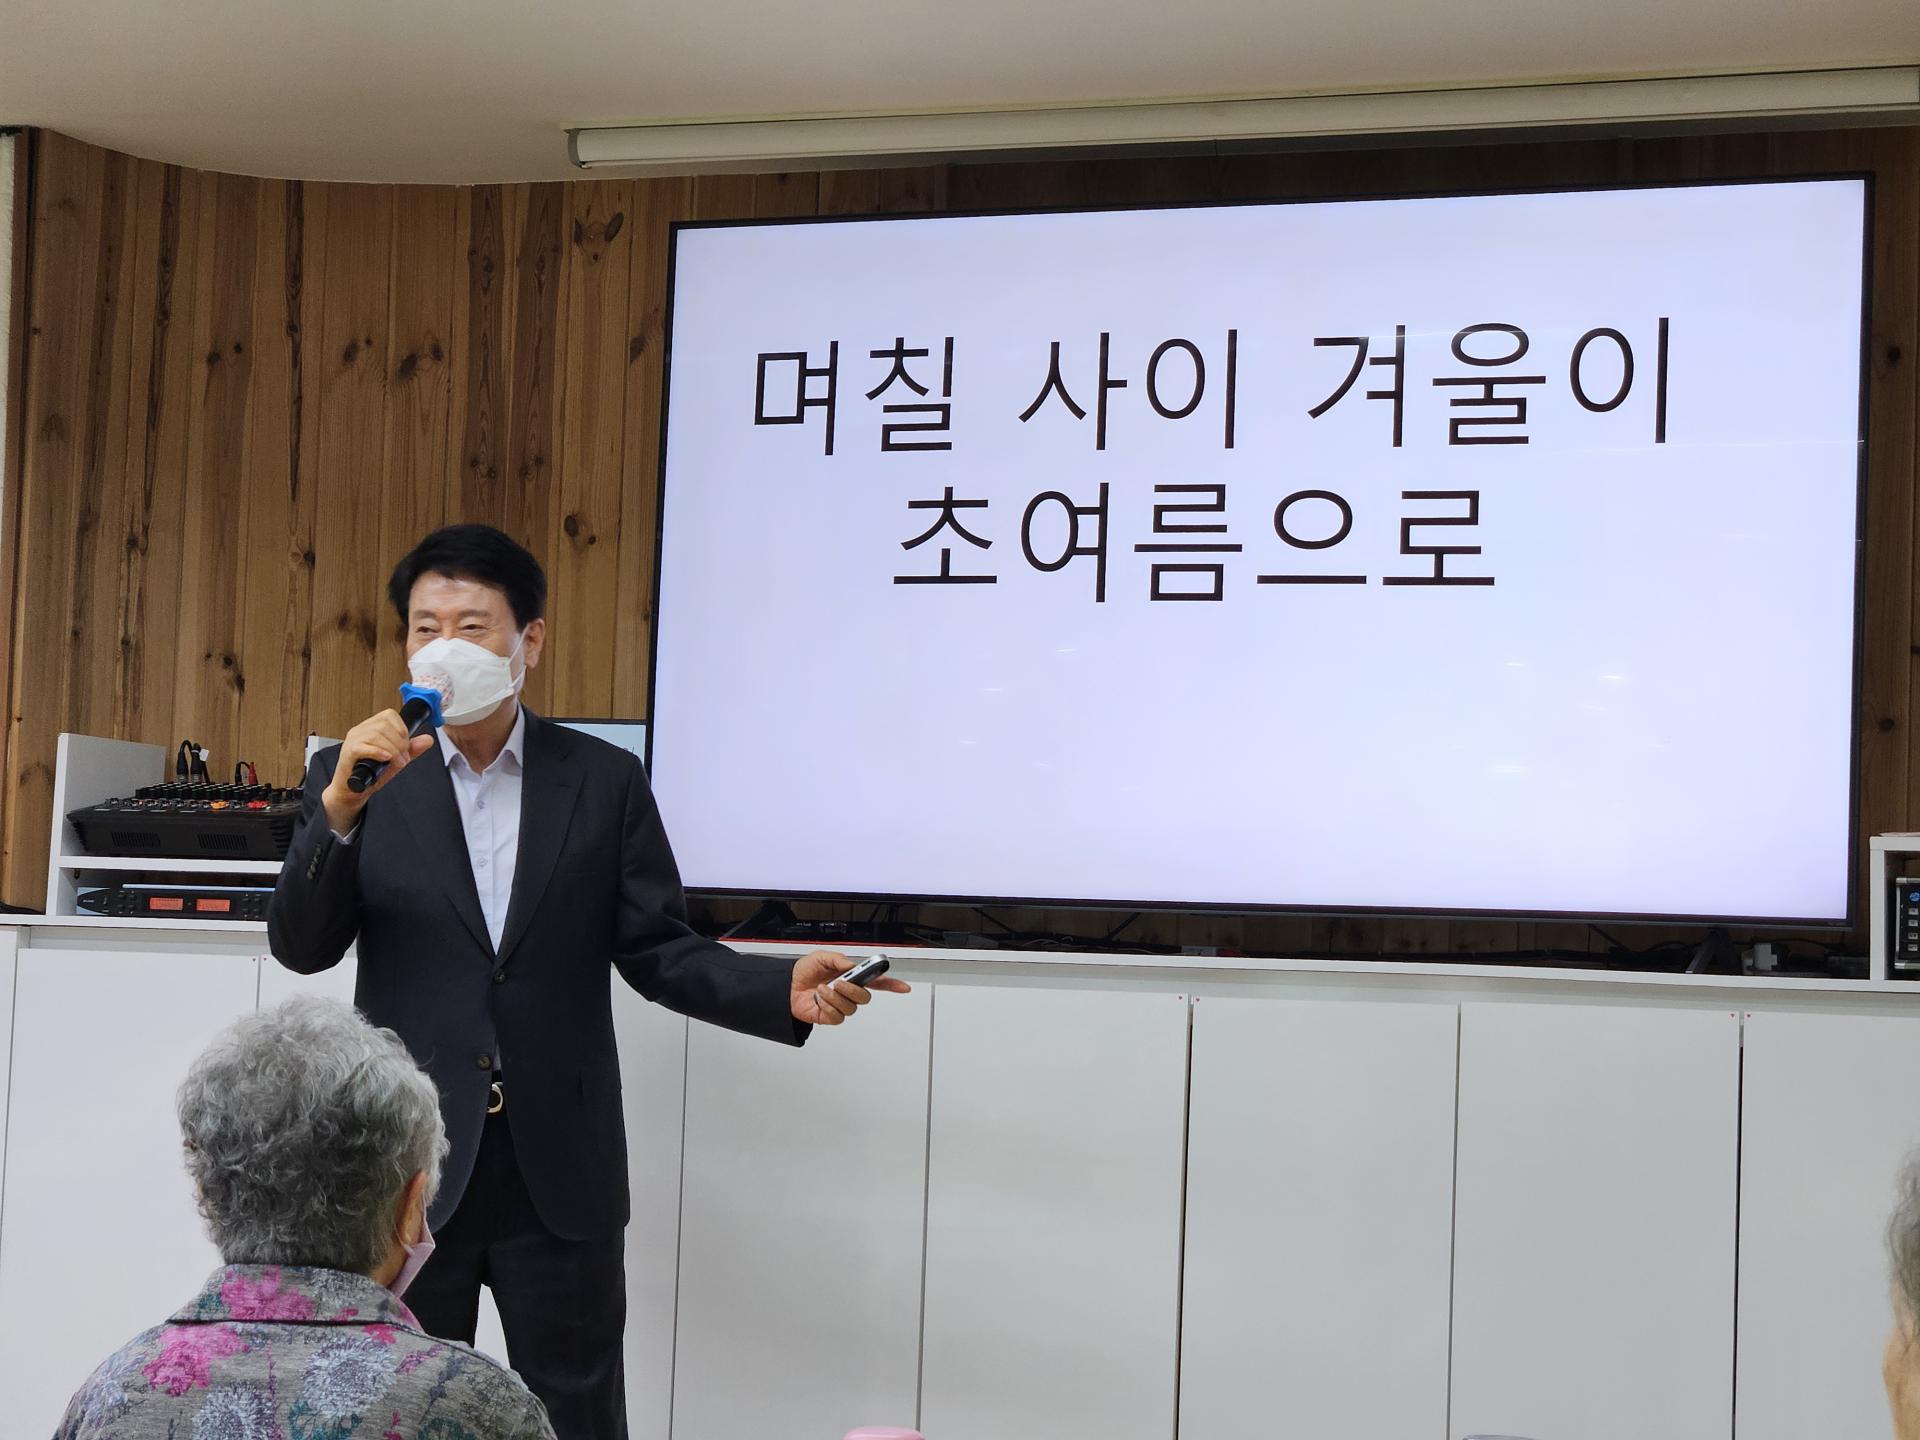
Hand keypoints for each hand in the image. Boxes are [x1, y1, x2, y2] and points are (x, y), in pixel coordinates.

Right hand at [321, 710, 435, 833]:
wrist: (353, 791)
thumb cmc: (371, 773)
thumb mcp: (396, 760)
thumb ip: (411, 749)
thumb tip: (428, 739)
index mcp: (371, 727)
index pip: (389, 715)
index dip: (402, 729)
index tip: (406, 745)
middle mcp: (361, 730)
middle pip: (384, 725)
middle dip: (400, 743)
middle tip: (403, 758)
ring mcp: (353, 740)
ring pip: (375, 735)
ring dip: (393, 750)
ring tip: (397, 762)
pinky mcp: (348, 752)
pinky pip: (362, 746)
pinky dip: (378, 752)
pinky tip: (386, 759)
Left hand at [789, 949, 911, 1026]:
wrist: (785, 986)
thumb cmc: (804, 972)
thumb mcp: (821, 957)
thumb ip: (838, 960)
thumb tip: (852, 965)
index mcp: (851, 977)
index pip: (876, 982)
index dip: (891, 985)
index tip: (903, 987)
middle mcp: (848, 993)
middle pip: (865, 997)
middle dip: (853, 990)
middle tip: (839, 982)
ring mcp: (840, 1006)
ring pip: (851, 1007)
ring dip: (836, 997)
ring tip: (822, 989)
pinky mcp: (830, 1017)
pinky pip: (837, 1016)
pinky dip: (827, 1006)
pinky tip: (819, 999)